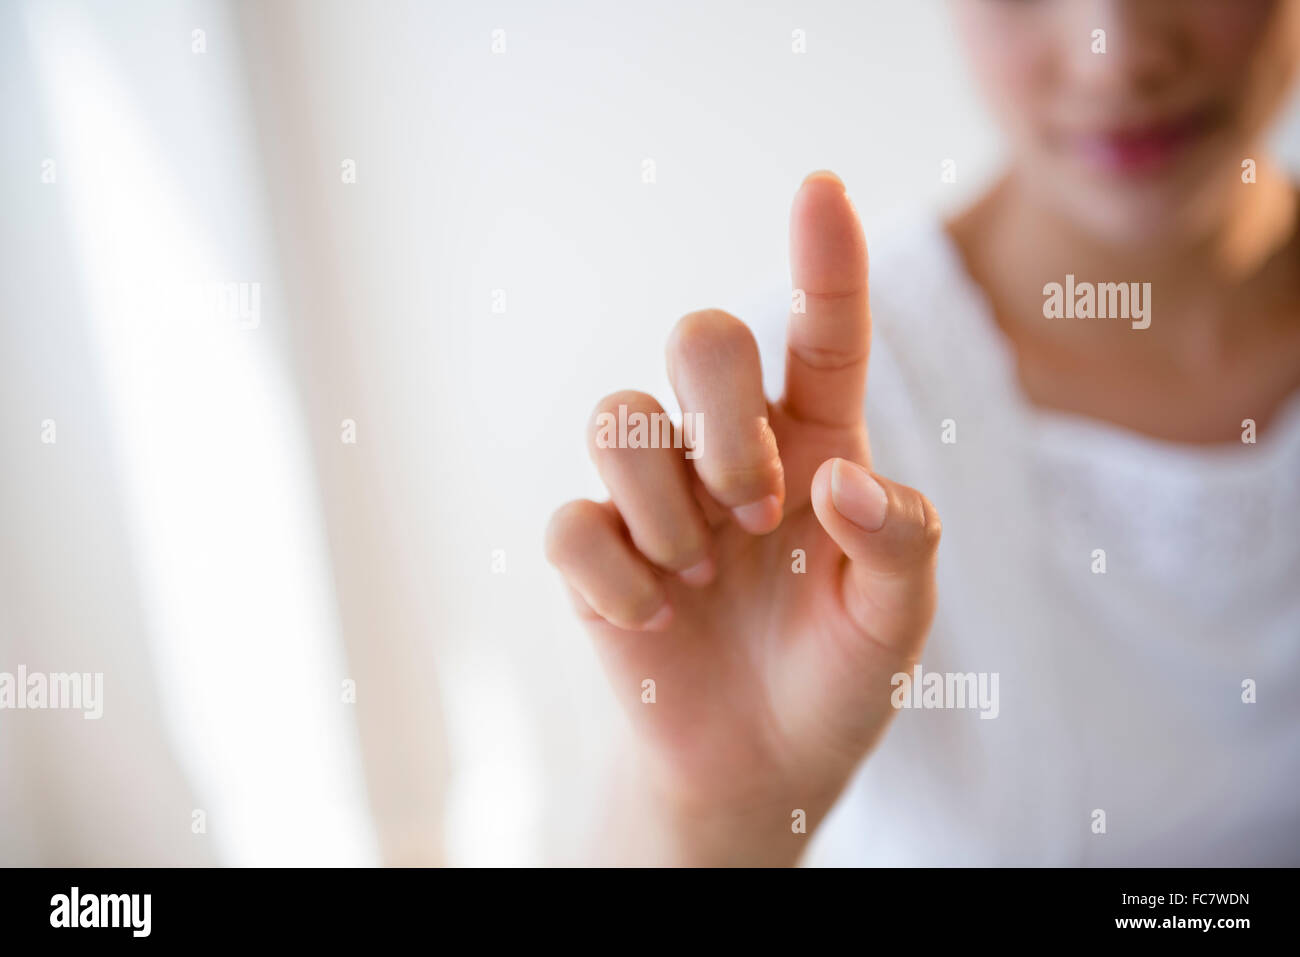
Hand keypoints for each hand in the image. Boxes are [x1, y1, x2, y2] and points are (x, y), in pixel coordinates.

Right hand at [545, 172, 941, 864]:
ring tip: (703, 576)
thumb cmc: (837, 675)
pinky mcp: (594, 558)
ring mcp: (654, 500)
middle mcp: (728, 449)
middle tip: (755, 509)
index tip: (821, 188)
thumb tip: (832, 478)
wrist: (760, 769)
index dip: (824, 258)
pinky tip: (655, 621)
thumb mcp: (899, 619)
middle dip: (721, 413)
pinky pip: (571, 522)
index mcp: (817, 442)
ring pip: (618, 417)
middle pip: (697, 337)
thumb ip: (899, 539)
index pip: (822, 331)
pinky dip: (614, 575)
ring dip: (664, 500)